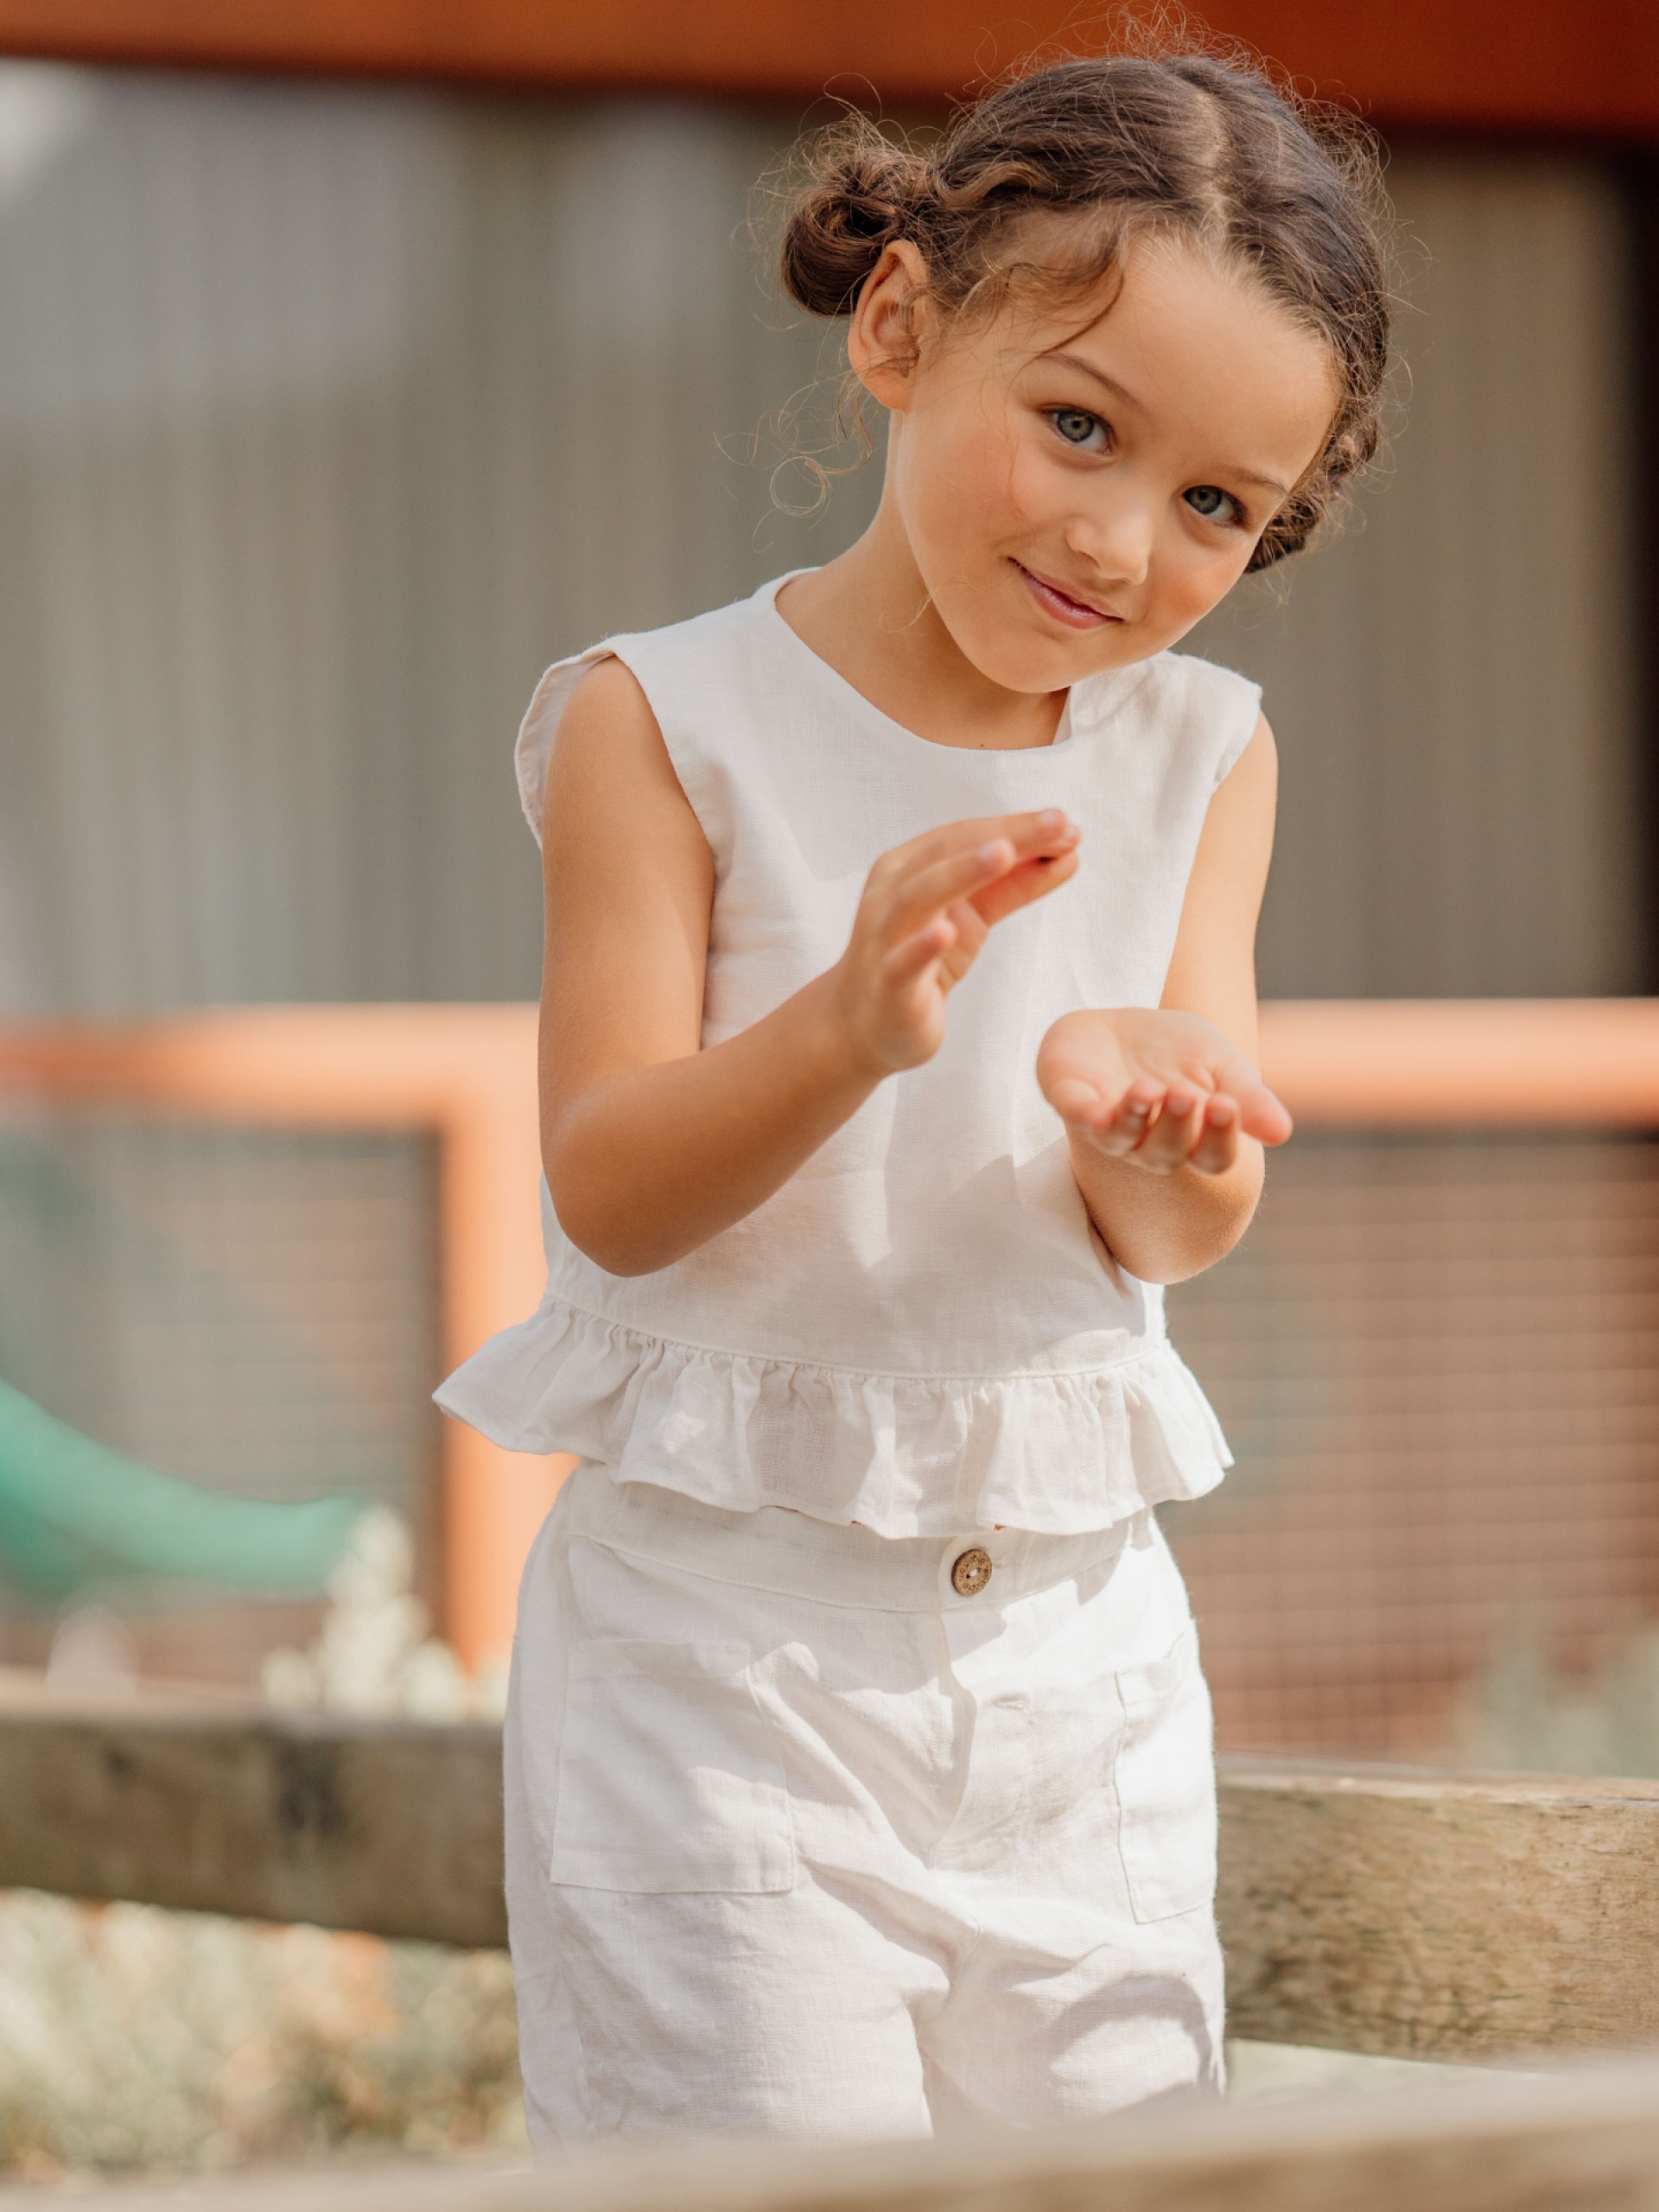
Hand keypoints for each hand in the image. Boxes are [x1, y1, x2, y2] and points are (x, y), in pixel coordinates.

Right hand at [831, 810, 1080, 1075]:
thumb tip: (1070, 852)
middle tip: (1058, 824)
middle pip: (948, 853)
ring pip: (919, 896)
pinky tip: (946, 932)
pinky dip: (922, 945)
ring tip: (1005, 852)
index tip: (1067, 824)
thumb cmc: (922, 959)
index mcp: (911, 867)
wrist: (864, 1023)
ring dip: (961, 871)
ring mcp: (884, 937)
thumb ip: (1015, 885)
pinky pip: (902, 961)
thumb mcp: (974, 918)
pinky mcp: (888, 983)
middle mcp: (892, 892)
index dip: (1017, 826)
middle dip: (1005, 835)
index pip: (966, 835)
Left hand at [1037, 1007, 1291, 1176]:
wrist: (1120, 1022)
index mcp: (1191, 1137)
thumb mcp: (1219, 1062)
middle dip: (1176, 1125)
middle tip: (1185, 1093)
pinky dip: (1087, 1116)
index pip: (1211, 1156)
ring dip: (1135, 1119)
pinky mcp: (1071, 1102)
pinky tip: (1099, 1109)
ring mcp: (1106, 1127)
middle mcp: (1147, 1143)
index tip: (1227, 1105)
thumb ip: (1247, 1096)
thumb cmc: (1176, 1051)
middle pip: (1164, 1155)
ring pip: (1120, 1140)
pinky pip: (1077, 1118)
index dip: (1218, 1137)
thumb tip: (1282, 1133)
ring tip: (1147, 1090)